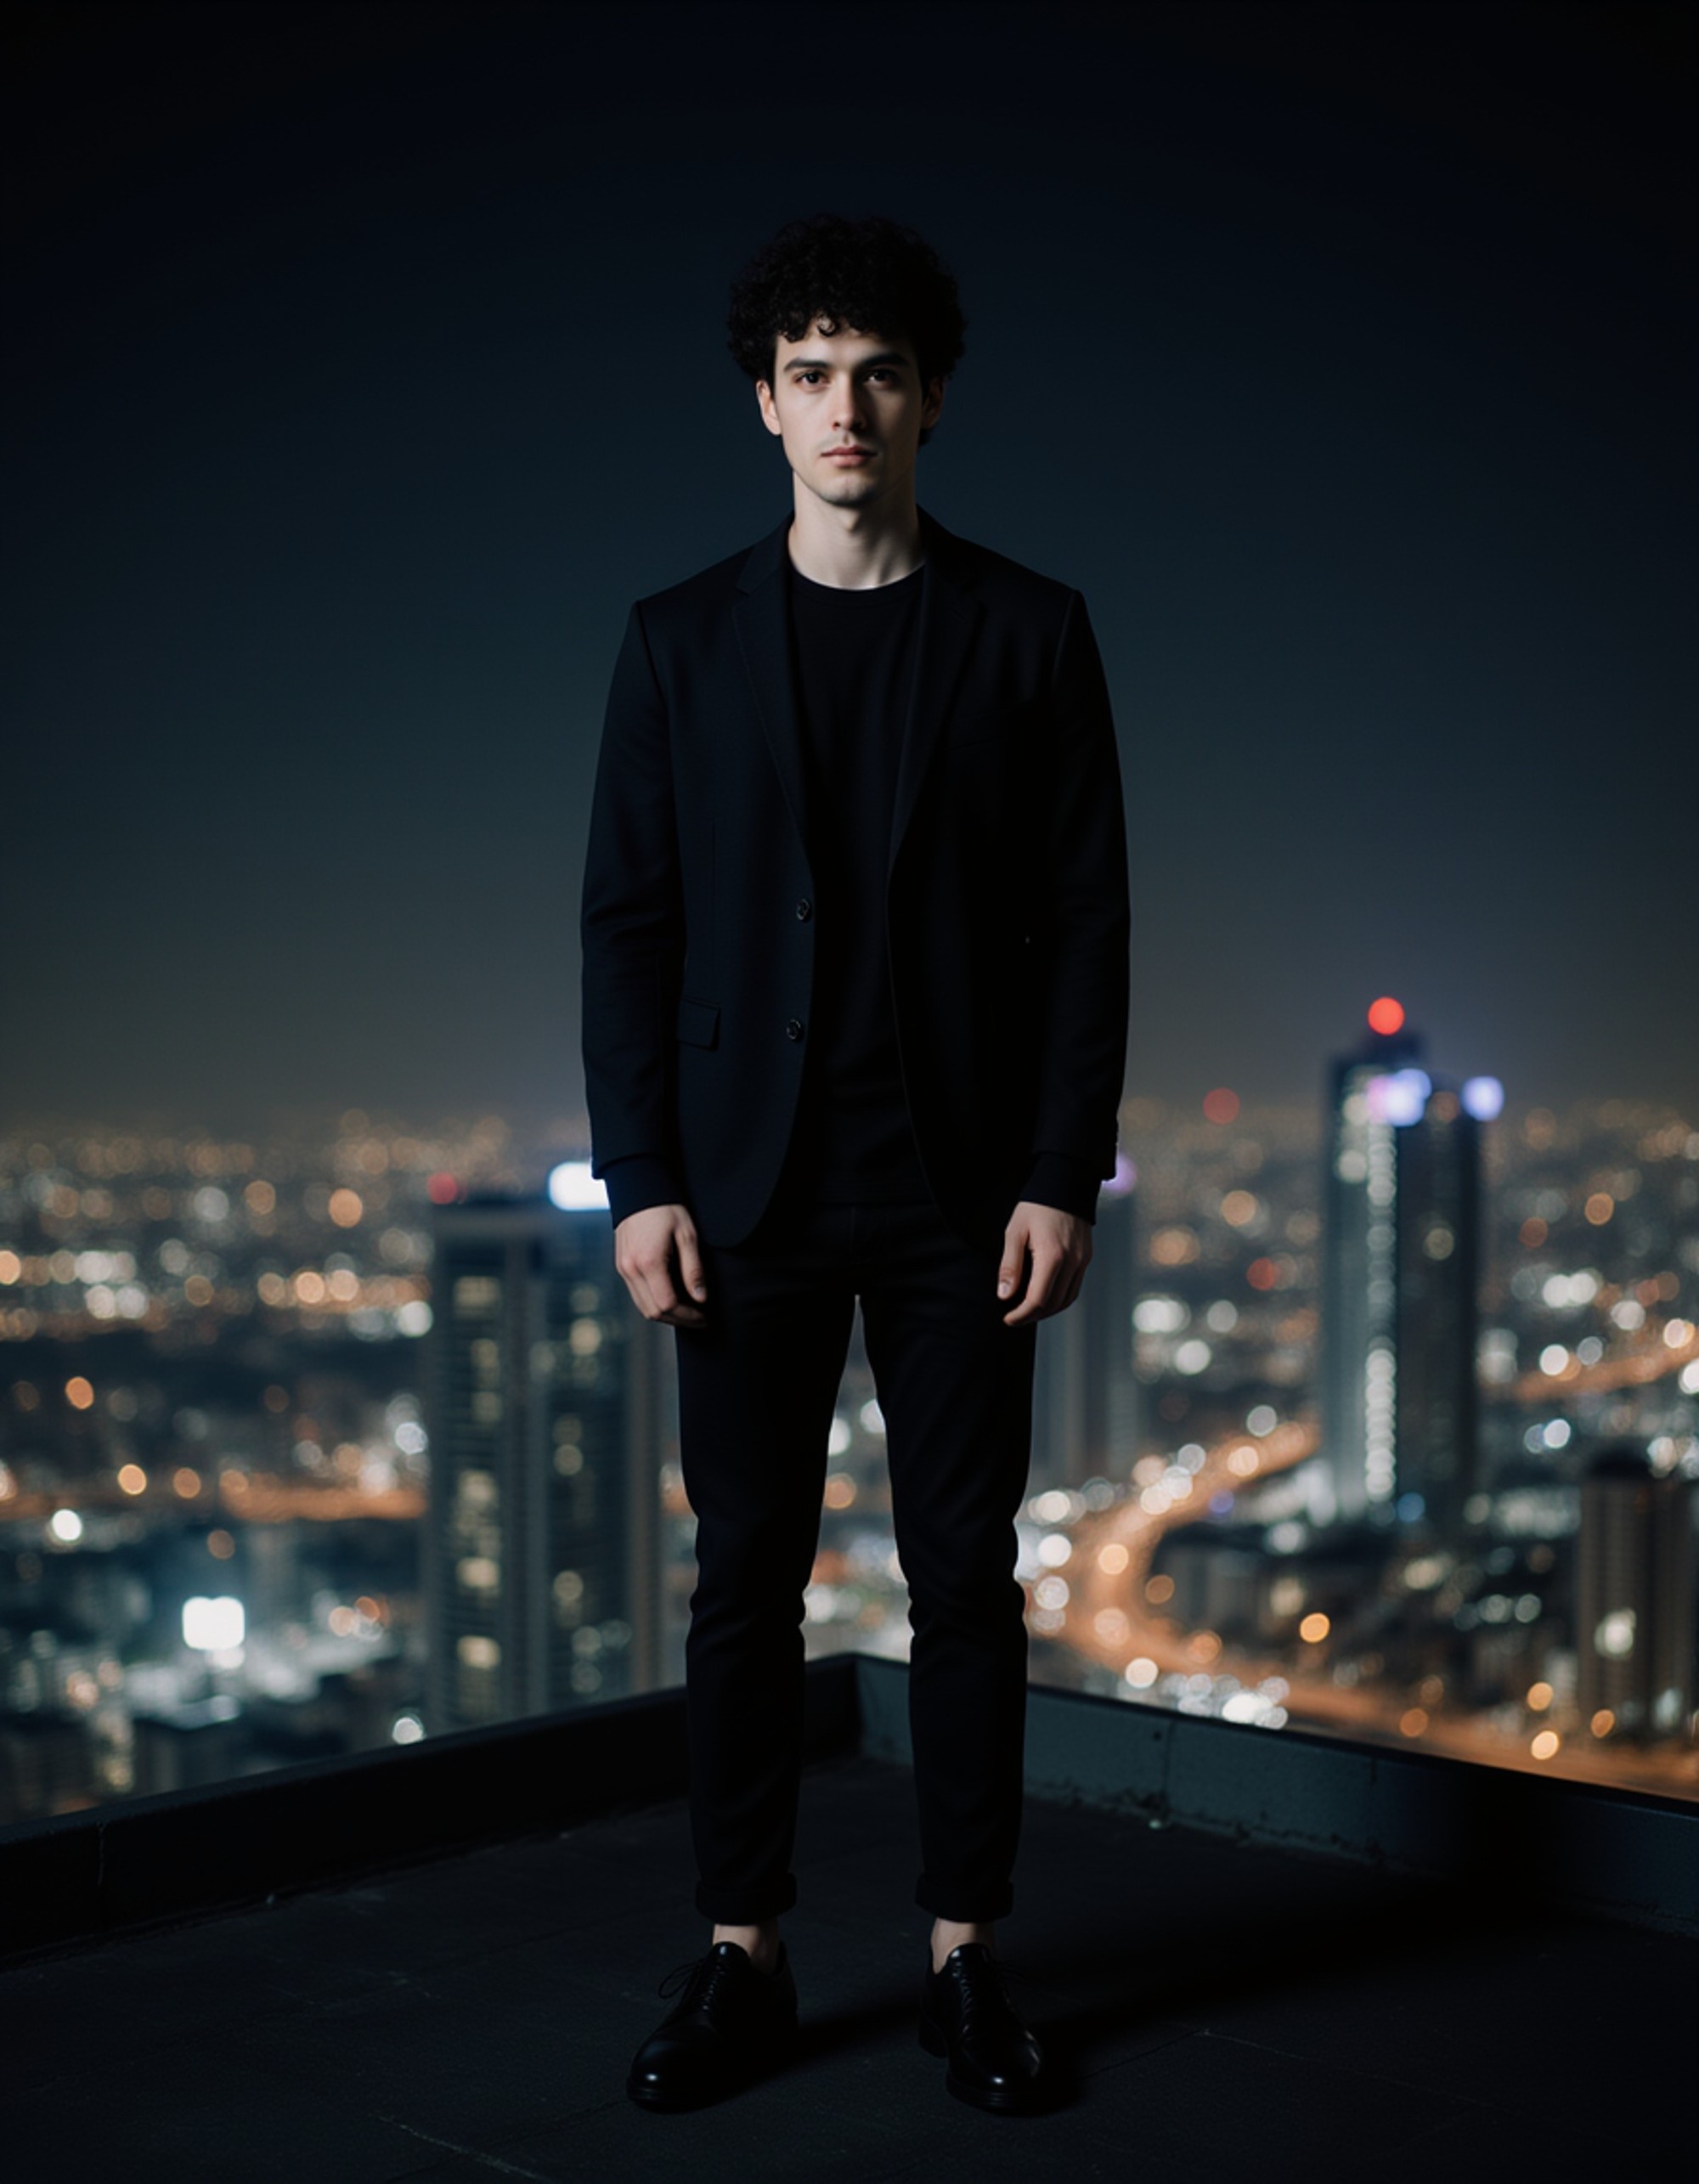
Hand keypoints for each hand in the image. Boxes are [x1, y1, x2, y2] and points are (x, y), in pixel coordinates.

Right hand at [614, 1203, 708, 1325]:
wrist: (639, 1190)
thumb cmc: (667, 1209)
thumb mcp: (687, 1235)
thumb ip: (693, 1269)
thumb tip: (700, 1298)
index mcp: (649, 1262)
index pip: (667, 1304)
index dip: (688, 1316)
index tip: (705, 1316)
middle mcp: (631, 1269)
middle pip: (653, 1312)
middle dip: (679, 1320)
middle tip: (700, 1318)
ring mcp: (623, 1269)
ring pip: (643, 1307)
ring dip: (666, 1315)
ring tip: (688, 1312)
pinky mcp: (621, 1266)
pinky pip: (637, 1295)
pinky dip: (654, 1303)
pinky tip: (672, 1298)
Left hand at [998, 1201, 1090, 1323]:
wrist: (1065, 1183)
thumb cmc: (1035, 1207)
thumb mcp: (1014, 1232)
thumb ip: (1010, 1266)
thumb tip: (1004, 1296)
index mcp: (1052, 1257)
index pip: (1037, 1299)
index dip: (1021, 1315)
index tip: (1007, 1318)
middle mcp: (1072, 1262)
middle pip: (1052, 1304)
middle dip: (1032, 1315)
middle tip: (1014, 1317)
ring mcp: (1082, 1261)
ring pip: (1066, 1300)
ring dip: (1047, 1310)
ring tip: (1027, 1310)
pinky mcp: (1086, 1258)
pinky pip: (1074, 1288)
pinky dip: (1060, 1299)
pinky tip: (1045, 1297)